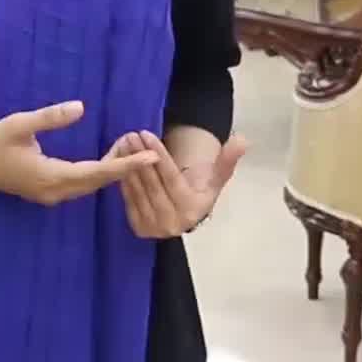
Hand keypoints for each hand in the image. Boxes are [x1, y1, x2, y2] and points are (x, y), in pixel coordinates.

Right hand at [0, 101, 158, 205]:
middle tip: (149, 150)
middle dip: (124, 168)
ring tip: (132, 153)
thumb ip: (50, 117)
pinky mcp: (48, 192)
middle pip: (98, 182)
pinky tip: (107, 161)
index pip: (97, 173)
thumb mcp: (20, 124)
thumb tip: (81, 107)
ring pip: (90, 185)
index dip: (125, 165)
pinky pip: (81, 185)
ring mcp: (52, 195)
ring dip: (111, 171)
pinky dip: (98, 174)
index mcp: (51, 177)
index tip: (150, 157)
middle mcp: (56, 191)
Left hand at [110, 130, 247, 238]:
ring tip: (124, 141)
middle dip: (140, 155)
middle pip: (153, 182)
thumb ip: (227, 159)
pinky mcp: (139, 228)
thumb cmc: (200, 192)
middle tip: (131, 133)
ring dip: (128, 164)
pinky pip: (128, 199)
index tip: (147, 133)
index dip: (159, 154)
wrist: (185, 216)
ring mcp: (154, 227)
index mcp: (192, 210)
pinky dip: (122, 178)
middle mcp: (173, 222)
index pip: (171, 177)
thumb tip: (243, 141)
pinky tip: (119, 159)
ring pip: (138, 189)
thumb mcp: (216, 179)